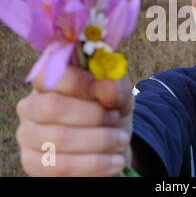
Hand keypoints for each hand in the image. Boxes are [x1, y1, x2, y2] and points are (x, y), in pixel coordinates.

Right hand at [16, 66, 133, 175]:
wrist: (110, 146)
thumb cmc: (110, 111)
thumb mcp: (120, 95)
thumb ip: (116, 85)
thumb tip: (107, 82)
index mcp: (49, 81)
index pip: (48, 74)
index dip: (78, 82)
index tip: (106, 93)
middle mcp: (32, 105)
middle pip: (53, 106)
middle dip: (93, 114)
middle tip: (116, 118)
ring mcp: (28, 135)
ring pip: (59, 138)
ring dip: (99, 140)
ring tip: (122, 140)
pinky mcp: (33, 163)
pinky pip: (61, 166)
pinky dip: (95, 164)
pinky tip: (115, 161)